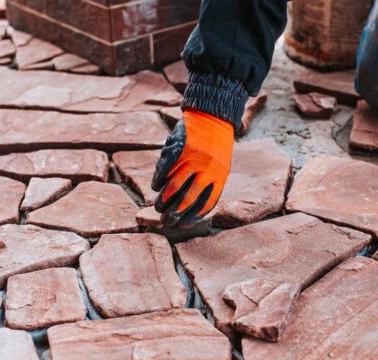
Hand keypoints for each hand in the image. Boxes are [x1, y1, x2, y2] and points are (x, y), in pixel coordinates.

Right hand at [151, 110, 232, 227]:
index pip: (205, 203)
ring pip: (173, 186)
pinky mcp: (178, 148)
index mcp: (220, 176)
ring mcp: (192, 158)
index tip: (182, 225)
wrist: (212, 116)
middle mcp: (207, 169)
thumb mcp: (221, 165)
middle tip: (166, 220)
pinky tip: (156, 186)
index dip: (192, 217)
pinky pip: (164, 170)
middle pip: (187, 198)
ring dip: (163, 199)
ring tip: (158, 206)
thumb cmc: (216, 146)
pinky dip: (158, 180)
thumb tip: (191, 209)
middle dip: (174, 213)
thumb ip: (209, 184)